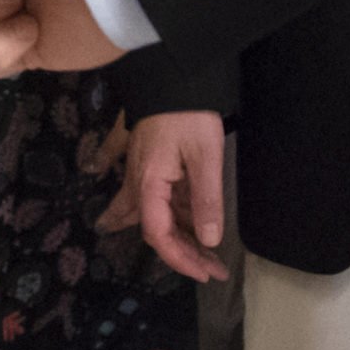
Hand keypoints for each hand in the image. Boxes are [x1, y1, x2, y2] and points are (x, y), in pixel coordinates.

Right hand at [101, 109, 228, 281]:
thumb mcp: (205, 157)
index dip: (180, 259)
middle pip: (153, 230)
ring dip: (179, 237)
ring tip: (206, 253)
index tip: (205, 272)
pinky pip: (154, 201)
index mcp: (149, 186)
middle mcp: (138, 185)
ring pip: (152, 217)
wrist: (168, 77)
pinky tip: (185, 225)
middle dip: (181, 254)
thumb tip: (209, 239)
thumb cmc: (187, 115)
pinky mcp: (149, 165)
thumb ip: (206, 200)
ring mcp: (141, 175)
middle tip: (211, 268)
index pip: (158, 235)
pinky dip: (172, 218)